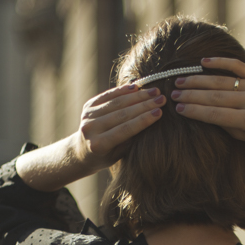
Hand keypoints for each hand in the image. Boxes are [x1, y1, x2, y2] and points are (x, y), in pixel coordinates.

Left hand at [17, 82, 167, 190]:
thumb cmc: (107, 157)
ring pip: (116, 103)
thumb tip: (150, 119)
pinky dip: (123, 90)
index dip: (143, 120)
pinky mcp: (88, 106)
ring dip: (138, 96)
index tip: (160, 112)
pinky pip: (108, 95)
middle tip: (162, 99)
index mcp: (98, 145)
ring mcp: (87, 116)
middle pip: (122, 114)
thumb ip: (132, 139)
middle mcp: (90, 129)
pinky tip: (137, 87)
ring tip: (154, 91)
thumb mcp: (120, 155)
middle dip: (144, 105)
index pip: (125, 129)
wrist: (82, 152)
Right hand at [171, 58, 244, 146]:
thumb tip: (199, 110)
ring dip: (198, 80)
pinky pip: (237, 66)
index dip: (194, 111)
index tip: (178, 109)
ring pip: (221, 81)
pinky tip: (203, 62)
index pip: (215, 114)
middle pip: (214, 96)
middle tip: (173, 93)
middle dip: (191, 94)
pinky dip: (220, 62)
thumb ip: (225, 123)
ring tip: (181, 80)